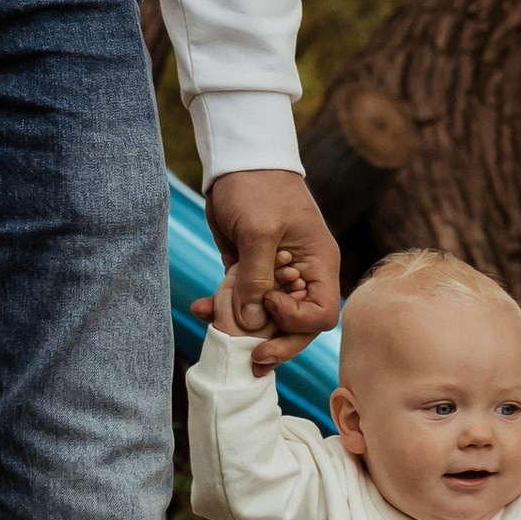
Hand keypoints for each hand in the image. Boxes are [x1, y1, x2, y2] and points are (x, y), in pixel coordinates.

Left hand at [203, 170, 340, 367]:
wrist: (236, 161)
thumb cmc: (259, 186)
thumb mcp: (259, 229)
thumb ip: (256, 277)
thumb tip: (252, 324)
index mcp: (318, 265)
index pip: (321, 314)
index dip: (296, 321)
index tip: (269, 303)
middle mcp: (300, 276)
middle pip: (296, 326)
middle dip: (274, 342)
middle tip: (252, 358)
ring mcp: (274, 276)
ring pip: (264, 318)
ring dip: (240, 328)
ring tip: (213, 329)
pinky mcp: (248, 271)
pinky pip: (240, 301)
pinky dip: (221, 309)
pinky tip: (199, 308)